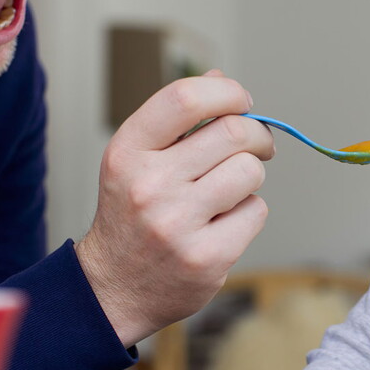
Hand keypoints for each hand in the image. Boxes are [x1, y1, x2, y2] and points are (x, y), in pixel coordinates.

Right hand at [75, 70, 274, 346]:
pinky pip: (256, 211)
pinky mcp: (207, 257)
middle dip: (256, 135)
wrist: (112, 289)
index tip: (242, 101)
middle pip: (233, 133)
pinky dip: (248, 212)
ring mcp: (177, 225)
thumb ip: (177, 119)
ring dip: (249, 176)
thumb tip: (220, 79)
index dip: (226, 91)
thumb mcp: (137, 161)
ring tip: (229, 190)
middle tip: (257, 146)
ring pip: (250, 171)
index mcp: (127, 152)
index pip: (185, 98)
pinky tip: (224, 223)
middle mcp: (148, 186)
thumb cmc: (132, 215)